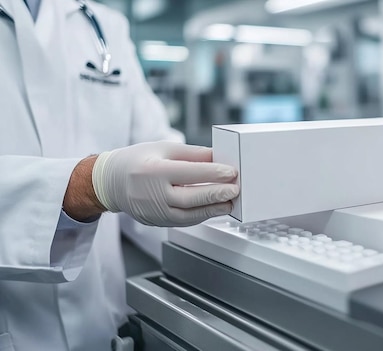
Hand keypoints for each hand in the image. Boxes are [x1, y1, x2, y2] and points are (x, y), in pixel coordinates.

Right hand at [90, 142, 238, 226]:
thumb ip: (192, 154)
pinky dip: (200, 216)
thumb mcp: (163, 148)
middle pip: (190, 197)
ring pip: (188, 214)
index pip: (189, 173)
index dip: (213, 173)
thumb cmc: (137, 161)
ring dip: (212, 210)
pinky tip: (213, 209)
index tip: (231, 172)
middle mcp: (152, 193)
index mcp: (154, 171)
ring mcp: (154, 211)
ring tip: (229, 203)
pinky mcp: (156, 221)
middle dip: (216, 194)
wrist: (110, 182)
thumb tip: (218, 158)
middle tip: (235, 190)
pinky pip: (183, 221)